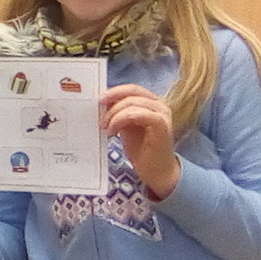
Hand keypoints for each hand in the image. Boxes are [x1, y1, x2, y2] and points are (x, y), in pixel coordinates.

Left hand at [101, 84, 179, 198]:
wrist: (156, 171)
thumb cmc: (141, 149)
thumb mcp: (125, 125)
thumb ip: (118, 112)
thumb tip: (102, 101)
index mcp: (151, 102)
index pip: (131, 88)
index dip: (113, 91)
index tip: (97, 100)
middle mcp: (159, 104)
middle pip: (132, 91)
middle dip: (111, 100)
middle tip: (98, 112)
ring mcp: (162, 113)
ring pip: (132, 102)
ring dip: (113, 114)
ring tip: (105, 127)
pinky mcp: (162, 125)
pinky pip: (137, 114)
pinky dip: (120, 120)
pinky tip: (113, 132)